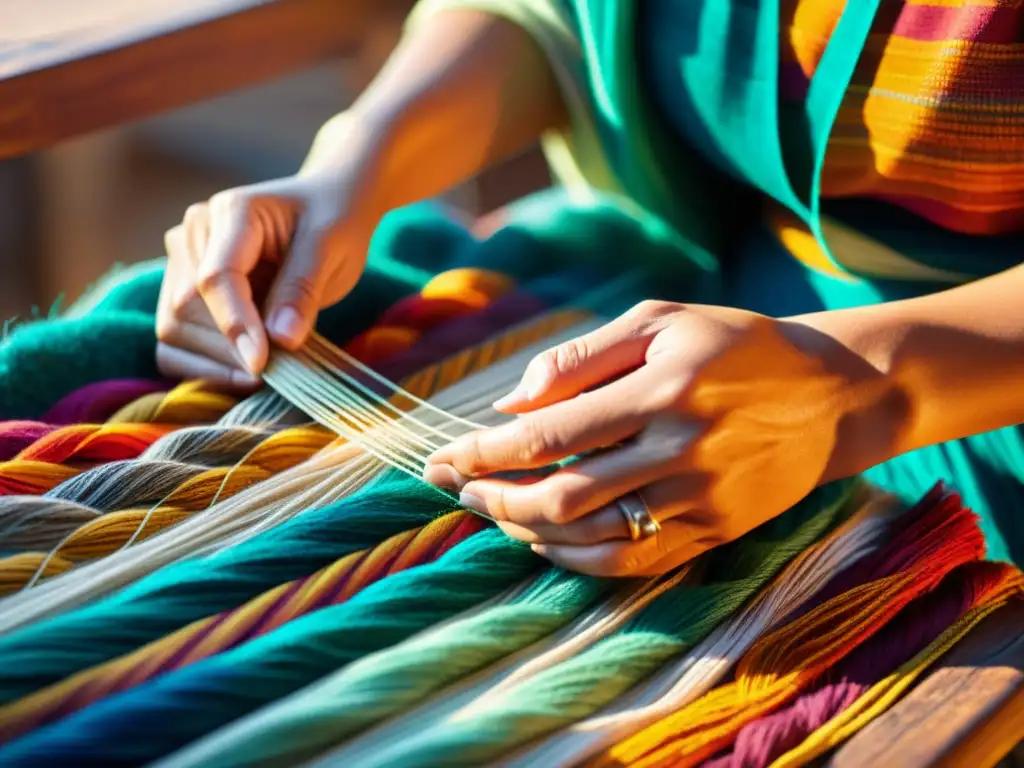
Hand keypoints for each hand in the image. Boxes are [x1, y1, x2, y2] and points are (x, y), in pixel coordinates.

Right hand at [156, 120, 387, 387]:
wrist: (325, 209)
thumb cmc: (331, 222)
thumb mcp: (331, 247)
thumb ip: (303, 290)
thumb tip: (281, 339)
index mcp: (231, 212)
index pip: (216, 276)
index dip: (235, 324)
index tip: (262, 363)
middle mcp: (194, 234)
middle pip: (186, 308)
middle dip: (228, 350)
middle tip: (277, 373)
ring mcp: (181, 263)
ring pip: (173, 329)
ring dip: (215, 363)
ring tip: (266, 372)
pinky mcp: (182, 292)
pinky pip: (173, 342)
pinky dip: (203, 367)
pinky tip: (243, 375)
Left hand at [424, 300, 906, 575]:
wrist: (831, 393)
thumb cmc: (734, 344)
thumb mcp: (660, 321)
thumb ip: (581, 359)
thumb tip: (509, 404)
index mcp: (661, 389)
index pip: (549, 435)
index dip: (484, 454)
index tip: (441, 460)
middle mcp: (681, 450)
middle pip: (564, 497)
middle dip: (495, 499)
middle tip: (457, 491)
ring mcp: (703, 499)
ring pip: (595, 537)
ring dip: (530, 532)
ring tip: (495, 513)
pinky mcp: (718, 531)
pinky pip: (636, 562)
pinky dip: (579, 560)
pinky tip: (548, 543)